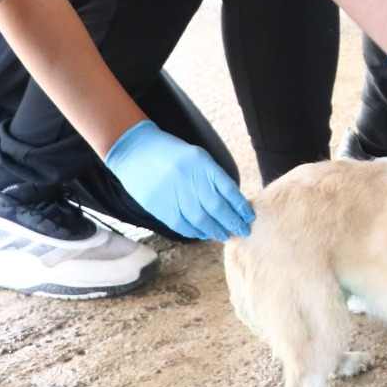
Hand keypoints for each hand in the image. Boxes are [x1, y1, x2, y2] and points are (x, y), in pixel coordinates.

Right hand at [104, 120, 254, 240]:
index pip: (228, 190)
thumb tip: (231, 203)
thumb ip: (213, 178)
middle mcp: (190, 179)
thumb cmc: (173, 154)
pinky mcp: (160, 206)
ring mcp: (174, 193)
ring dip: (215, 230)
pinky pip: (182, 224)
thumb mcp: (198, 158)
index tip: (249, 217)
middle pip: (217, 208)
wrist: (138, 151)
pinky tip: (203, 233)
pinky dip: (195, 231)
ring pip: (200, 219)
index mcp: (203, 164)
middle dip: (232, 222)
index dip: (240, 206)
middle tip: (242, 232)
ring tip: (224, 235)